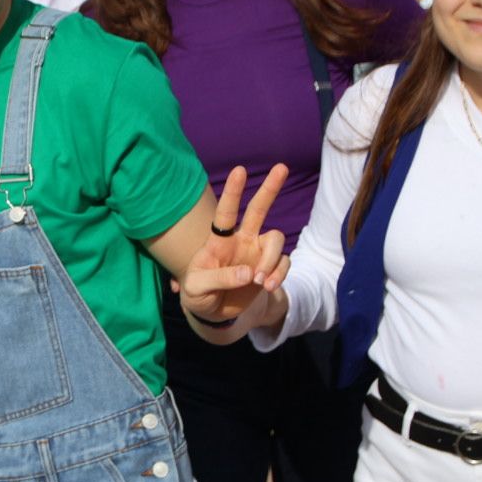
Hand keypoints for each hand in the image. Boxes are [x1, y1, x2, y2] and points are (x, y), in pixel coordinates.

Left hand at [178, 165, 291, 325]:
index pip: (226, 213)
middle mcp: (241, 240)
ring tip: (260, 281)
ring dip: (271, 259)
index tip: (239, 171)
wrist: (212, 313)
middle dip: (269, 189)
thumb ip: (218, 278)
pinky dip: (279, 274)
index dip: (233, 193)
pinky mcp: (270, 268)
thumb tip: (249, 273)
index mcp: (219, 239)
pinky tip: (268, 286)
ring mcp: (257, 252)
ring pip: (276, 238)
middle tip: (281, 167)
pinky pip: (284, 263)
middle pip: (258, 209)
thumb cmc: (198, 293)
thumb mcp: (196, 288)